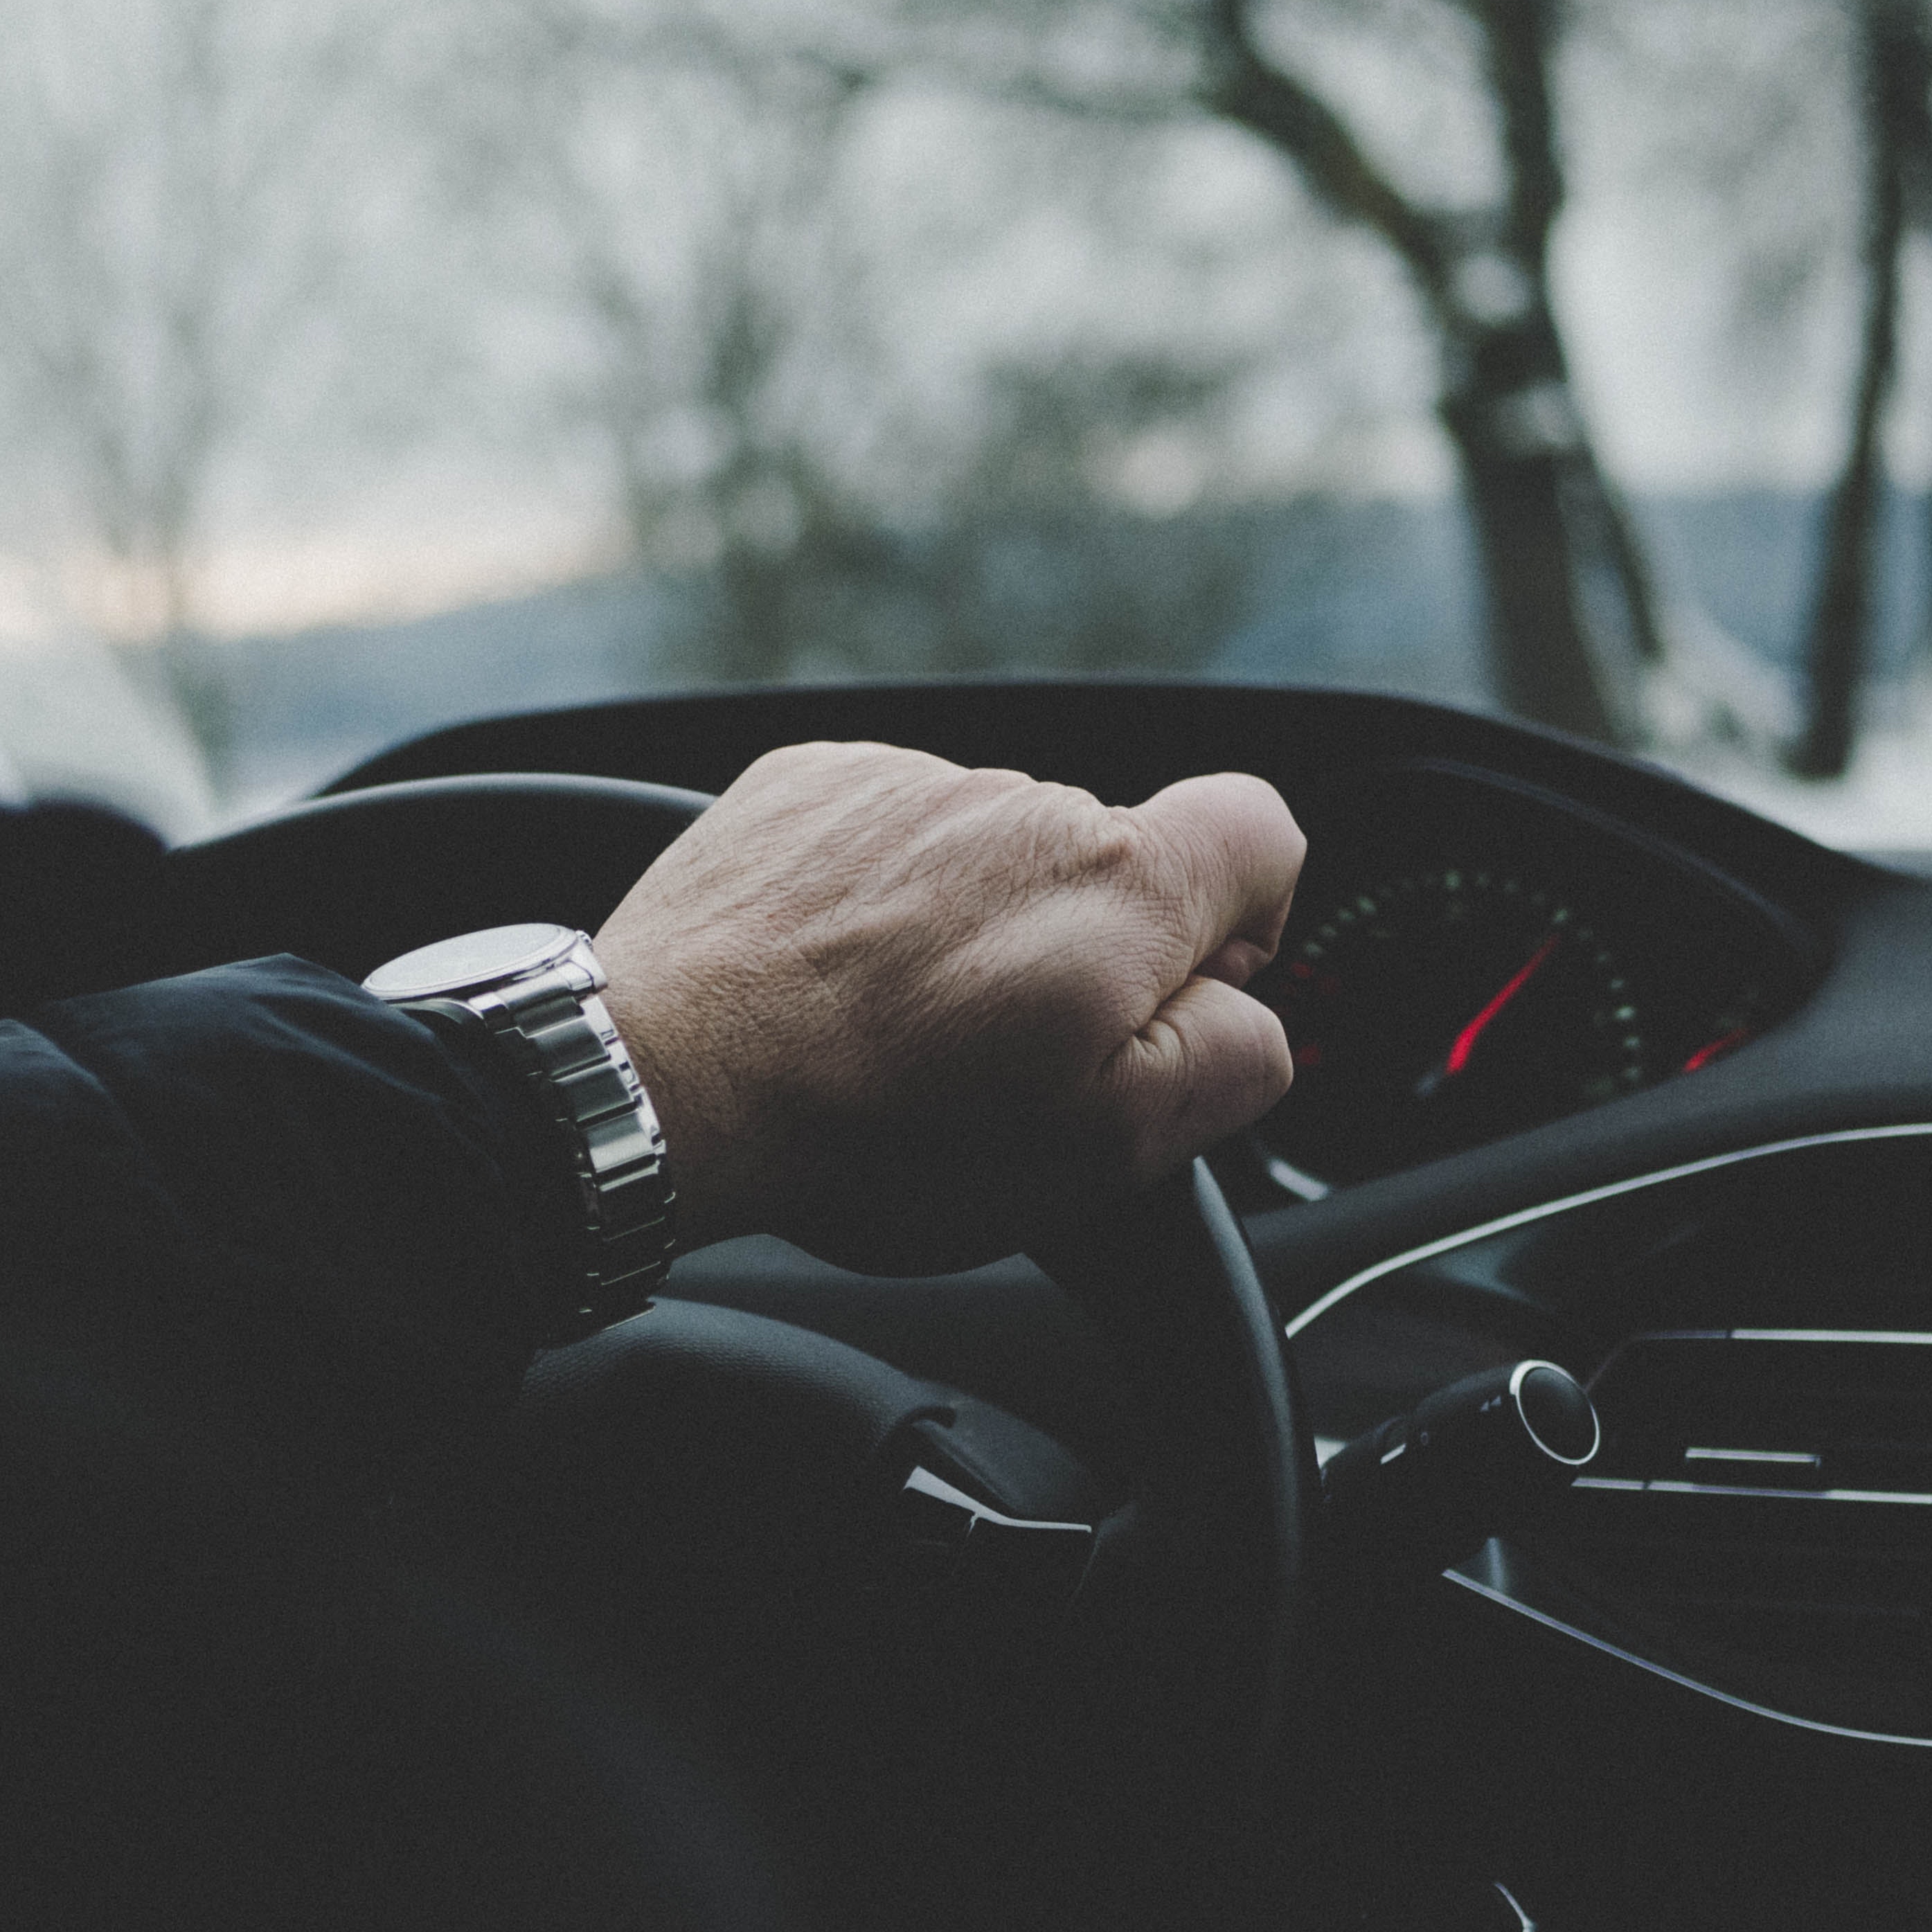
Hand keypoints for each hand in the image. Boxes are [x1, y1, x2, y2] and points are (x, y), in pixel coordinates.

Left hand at [595, 743, 1304, 1274]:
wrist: (669, 1080)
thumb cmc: (875, 1128)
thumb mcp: (1106, 1148)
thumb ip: (1229, 1062)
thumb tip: (1250, 1017)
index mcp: (1118, 882)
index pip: (1262, 832)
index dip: (1247, 918)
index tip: (1181, 989)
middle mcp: (1018, 801)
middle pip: (1105, 861)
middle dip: (1079, 950)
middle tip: (997, 1058)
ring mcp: (902, 783)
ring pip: (986, 854)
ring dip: (964, 926)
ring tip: (890, 1026)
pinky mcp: (805, 784)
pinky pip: (882, 834)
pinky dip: (871, 896)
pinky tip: (828, 979)